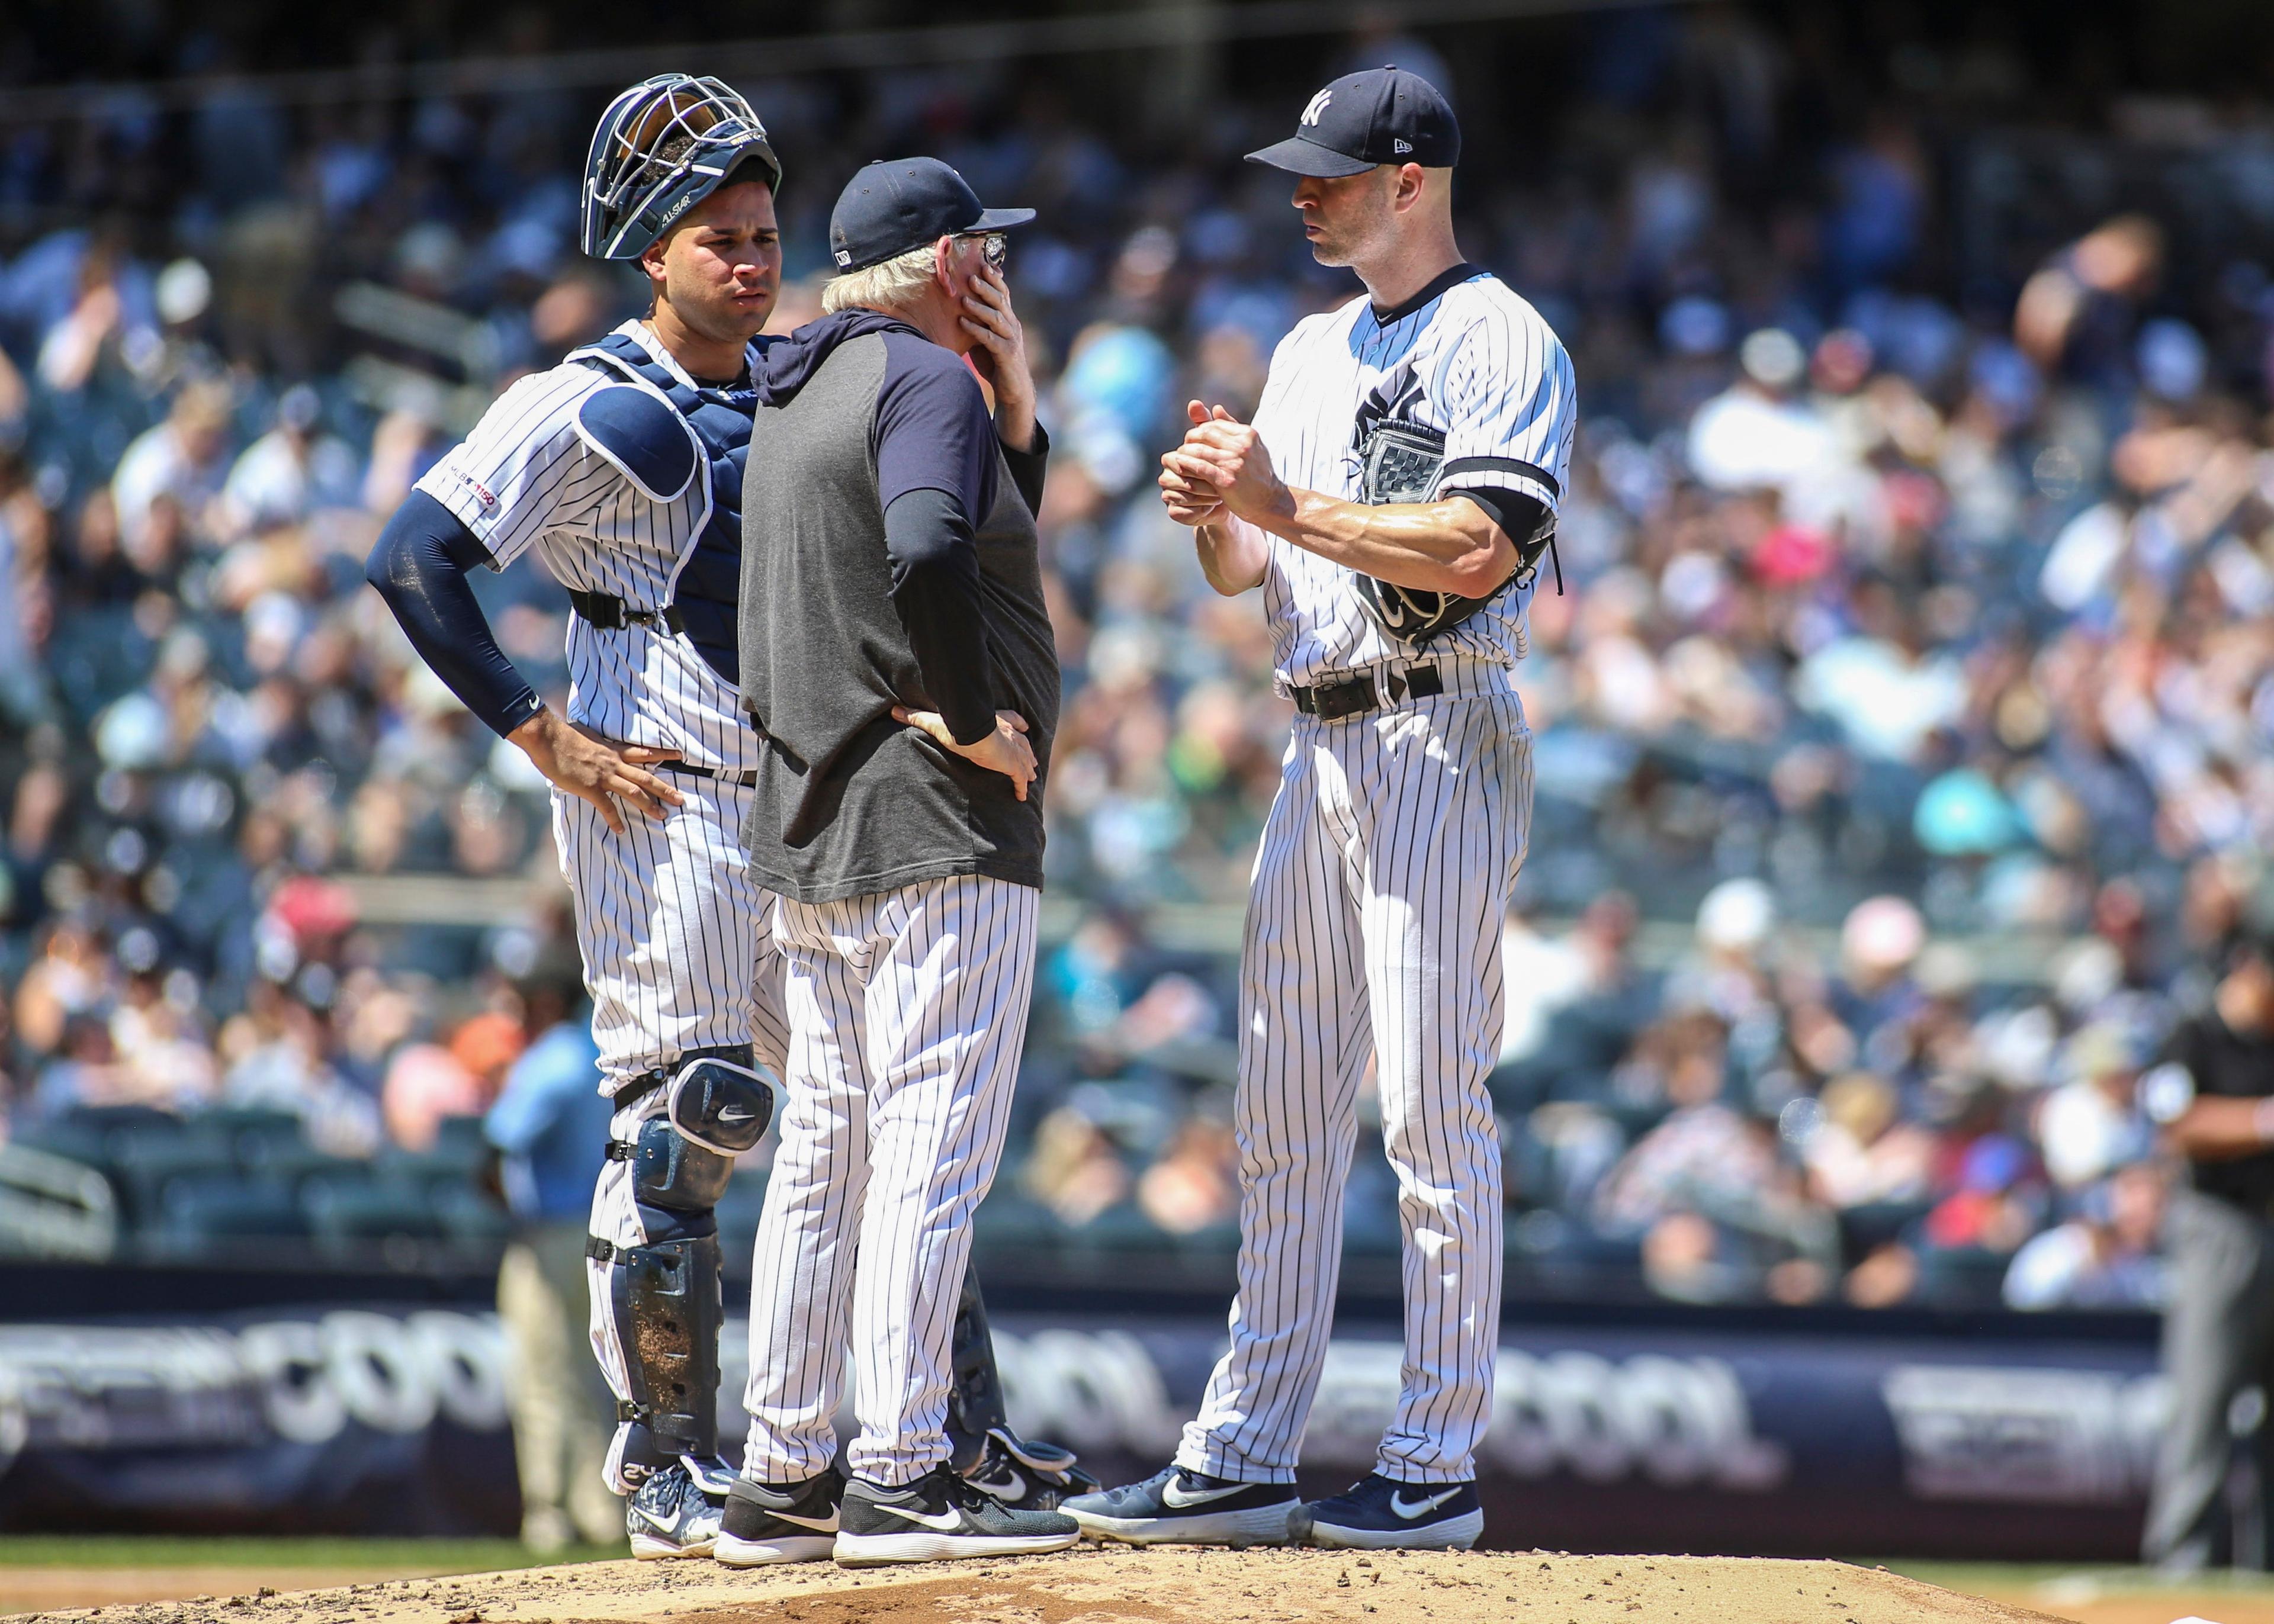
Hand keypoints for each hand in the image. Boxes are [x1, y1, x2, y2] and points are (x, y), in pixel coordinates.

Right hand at [509, 707, 683, 833]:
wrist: (548, 737)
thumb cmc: (564, 736)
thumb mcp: (588, 736)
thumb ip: (598, 745)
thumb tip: (596, 745)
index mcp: (614, 751)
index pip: (644, 752)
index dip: (663, 753)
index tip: (679, 755)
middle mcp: (614, 763)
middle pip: (646, 776)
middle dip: (665, 788)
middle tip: (681, 799)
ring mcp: (603, 775)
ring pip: (633, 791)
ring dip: (649, 805)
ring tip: (662, 816)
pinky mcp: (590, 787)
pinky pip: (606, 807)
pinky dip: (614, 819)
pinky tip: (621, 830)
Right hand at [891, 706, 1036, 800]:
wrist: (973, 732)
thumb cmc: (957, 724)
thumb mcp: (935, 721)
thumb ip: (917, 717)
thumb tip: (895, 711)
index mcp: (997, 721)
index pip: (1012, 720)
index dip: (1017, 724)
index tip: (1023, 727)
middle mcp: (1009, 734)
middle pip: (1023, 742)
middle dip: (1026, 750)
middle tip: (1030, 759)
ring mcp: (1013, 750)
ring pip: (1026, 759)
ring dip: (1028, 767)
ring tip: (1031, 776)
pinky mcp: (1013, 765)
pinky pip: (1021, 779)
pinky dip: (1022, 787)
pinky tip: (1022, 796)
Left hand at [960, 267, 1035, 450]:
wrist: (1013, 390)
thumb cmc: (996, 363)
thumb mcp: (987, 338)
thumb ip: (979, 322)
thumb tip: (958, 306)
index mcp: (1009, 319)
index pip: (1003, 293)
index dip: (995, 278)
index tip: (983, 264)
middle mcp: (1012, 326)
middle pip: (1001, 301)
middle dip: (986, 287)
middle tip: (971, 276)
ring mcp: (1011, 339)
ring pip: (996, 317)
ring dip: (979, 306)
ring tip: (964, 298)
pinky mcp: (1006, 354)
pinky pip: (990, 338)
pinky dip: (976, 329)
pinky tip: (962, 322)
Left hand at [1163, 403, 1290, 525]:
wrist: (1270, 501)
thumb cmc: (1258, 474)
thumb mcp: (1250, 445)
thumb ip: (1232, 426)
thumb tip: (1215, 408)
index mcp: (1247, 434)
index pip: (1215, 424)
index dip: (1200, 430)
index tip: (1194, 439)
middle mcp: (1242, 446)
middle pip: (1205, 433)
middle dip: (1190, 439)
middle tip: (1184, 447)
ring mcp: (1234, 462)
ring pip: (1199, 449)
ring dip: (1185, 452)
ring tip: (1178, 457)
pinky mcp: (1226, 479)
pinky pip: (1200, 467)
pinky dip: (1186, 463)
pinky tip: (1178, 463)